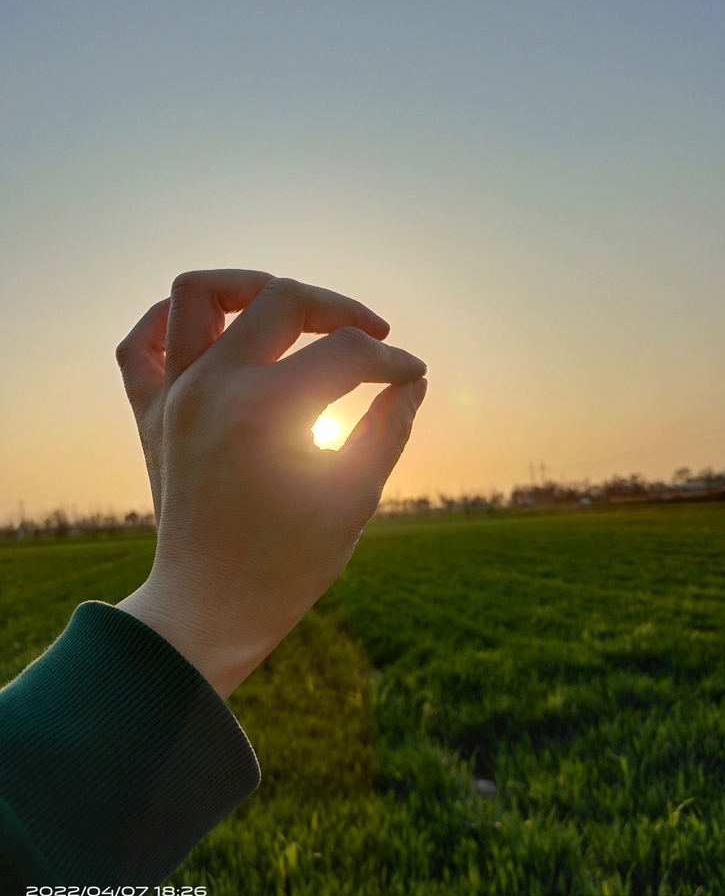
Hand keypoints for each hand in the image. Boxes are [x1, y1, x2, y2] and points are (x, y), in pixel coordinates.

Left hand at [115, 271, 426, 697]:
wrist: (211, 610)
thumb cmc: (290, 563)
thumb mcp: (355, 494)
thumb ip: (390, 427)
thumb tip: (412, 380)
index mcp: (269, 409)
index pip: (346, 352)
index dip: (393, 361)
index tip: (411, 377)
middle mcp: (214, 387)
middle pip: (283, 299)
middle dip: (339, 309)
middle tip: (369, 339)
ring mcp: (174, 396)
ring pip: (198, 293)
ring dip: (248, 286)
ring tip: (288, 308)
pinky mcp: (151, 415)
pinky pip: (140, 345)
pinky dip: (171, 323)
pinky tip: (213, 332)